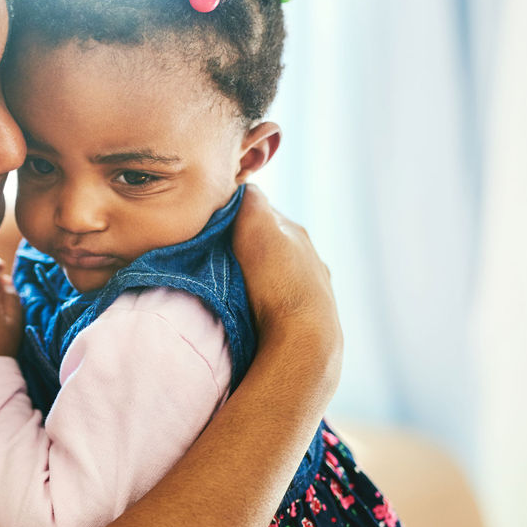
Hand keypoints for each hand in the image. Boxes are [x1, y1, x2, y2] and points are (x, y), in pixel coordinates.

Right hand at [232, 186, 342, 391]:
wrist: (303, 339)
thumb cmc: (277, 281)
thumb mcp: (257, 227)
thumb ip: (251, 202)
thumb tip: (244, 187)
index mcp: (296, 232)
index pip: (261, 212)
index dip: (236, 215)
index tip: (214, 226)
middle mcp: (309, 255)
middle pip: (271, 242)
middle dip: (248, 245)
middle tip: (219, 256)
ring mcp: (313, 286)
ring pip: (278, 270)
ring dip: (259, 273)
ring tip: (236, 284)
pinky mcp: (310, 315)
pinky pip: (283, 296)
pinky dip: (270, 296)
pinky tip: (256, 306)